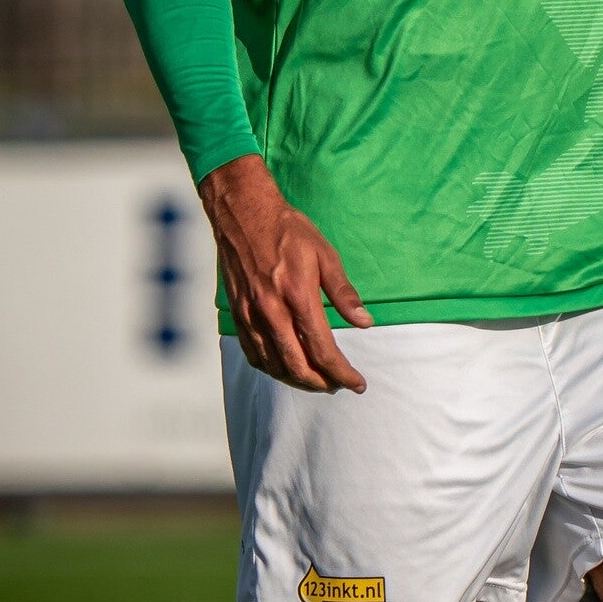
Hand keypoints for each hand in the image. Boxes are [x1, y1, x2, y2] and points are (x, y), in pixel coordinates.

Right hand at [199, 155, 372, 393]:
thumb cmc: (289, 231)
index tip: (358, 383)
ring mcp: (250, 315)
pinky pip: (253, 353)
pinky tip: (285, 368)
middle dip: (321, 383)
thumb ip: (344, 292)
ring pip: (273, 364)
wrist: (243, 215)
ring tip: (318, 382)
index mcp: (297, 296)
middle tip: (339, 386)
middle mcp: (271, 311)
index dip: (342, 372)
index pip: (322, 348)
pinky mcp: (237, 315)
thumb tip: (365, 322)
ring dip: (297, 380)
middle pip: (297, 365)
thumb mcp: (325, 254)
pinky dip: (272, 368)